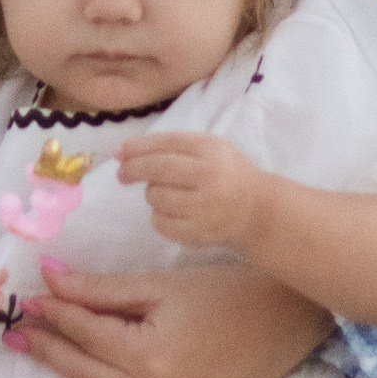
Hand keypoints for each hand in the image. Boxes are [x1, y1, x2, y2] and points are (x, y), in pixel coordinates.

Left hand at [12, 259, 327, 377]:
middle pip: (90, 375)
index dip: (54, 316)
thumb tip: (51, 279)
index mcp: (149, 354)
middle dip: (48, 356)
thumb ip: (102, 289)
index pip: (86, 334)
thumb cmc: (224, 292)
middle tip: (13, 343)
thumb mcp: (160, 285)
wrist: (285, 319)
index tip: (27, 304)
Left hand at [117, 133, 268, 252]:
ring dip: (153, 194)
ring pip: (156, 197)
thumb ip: (174, 146)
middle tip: (122, 174)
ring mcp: (204, 208)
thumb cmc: (227, 174)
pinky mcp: (199, 233)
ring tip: (169, 194)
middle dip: (133, 169)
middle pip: (158, 169)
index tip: (119, 152)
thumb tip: (125, 152)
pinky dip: (159, 217)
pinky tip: (174, 212)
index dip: (138, 147)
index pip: (167, 143)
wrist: (257, 211)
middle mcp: (209, 177)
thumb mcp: (211, 149)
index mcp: (212, 150)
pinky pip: (160, 223)